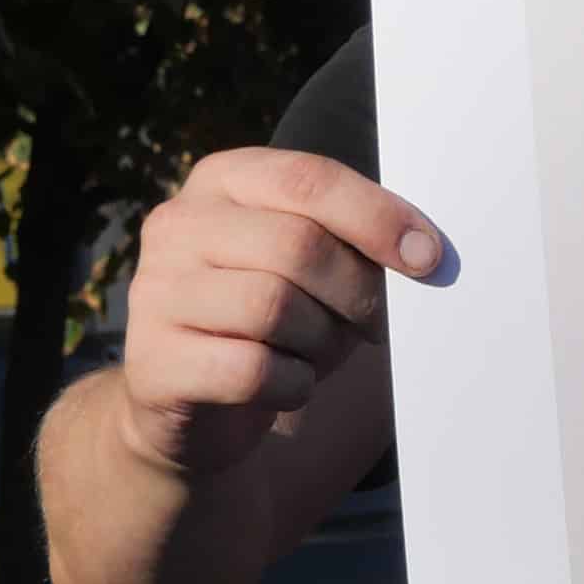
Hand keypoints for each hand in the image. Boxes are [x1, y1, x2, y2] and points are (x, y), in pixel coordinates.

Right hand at [108, 148, 437, 478]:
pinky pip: (252, 370)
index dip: (377, 217)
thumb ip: (351, 242)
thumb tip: (423, 253)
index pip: (308, 179)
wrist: (191, 404)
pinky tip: (286, 387)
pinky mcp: (154, 361)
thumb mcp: (310, 266)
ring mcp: (155, 291)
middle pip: (298, 244)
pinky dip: (292, 385)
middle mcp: (178, 225)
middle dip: (354, 292)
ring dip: (322, 342)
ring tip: (316, 353)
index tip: (429, 257)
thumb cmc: (270, 323)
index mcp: (222, 181)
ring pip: (274, 306)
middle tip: (369, 325)